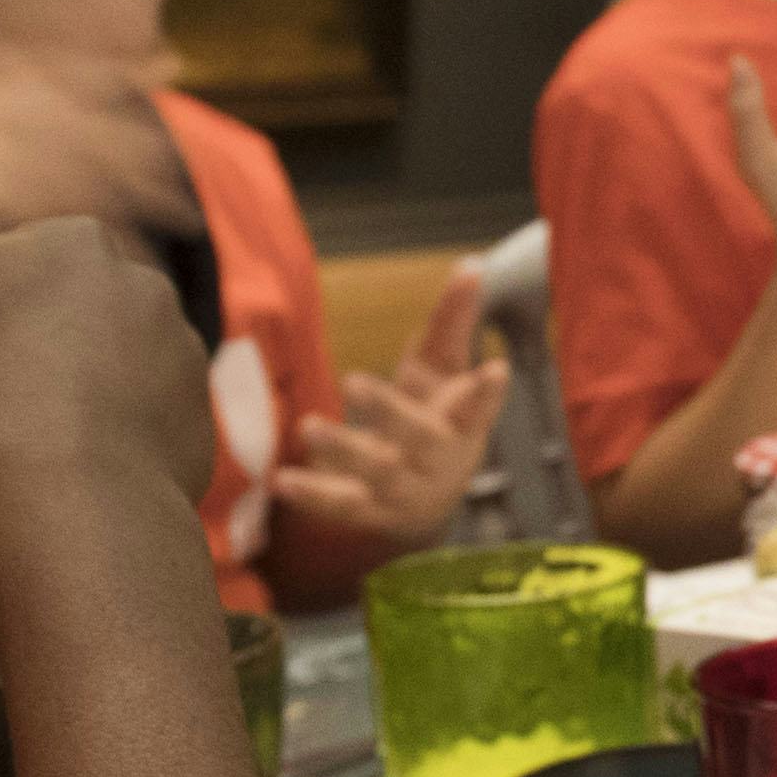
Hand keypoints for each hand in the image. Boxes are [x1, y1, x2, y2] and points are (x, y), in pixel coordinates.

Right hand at [0, 125, 216, 568]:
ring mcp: (177, 373)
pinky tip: (23, 524)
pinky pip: (115, 461)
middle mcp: (145, 295)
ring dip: (32, 442)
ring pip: (82, 403)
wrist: (57, 500)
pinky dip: (72, 485)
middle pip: (48, 338)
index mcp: (79, 244)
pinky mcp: (190, 450)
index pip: (5, 269)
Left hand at [274, 270, 512, 554]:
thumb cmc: (437, 417)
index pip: (480, 407)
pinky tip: (281, 479)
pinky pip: (340, 505)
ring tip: (309, 426)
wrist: (426, 500)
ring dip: (343, 449)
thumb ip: (454, 321)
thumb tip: (469, 265)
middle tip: (354, 382)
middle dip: (389, 412)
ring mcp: (403, 489)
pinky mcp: (370, 511)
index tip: (494, 370)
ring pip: (376, 472)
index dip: (488, 392)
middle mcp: (437, 460)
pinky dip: (312, 494)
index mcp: (462, 424)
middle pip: (420, 438)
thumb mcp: (445, 370)